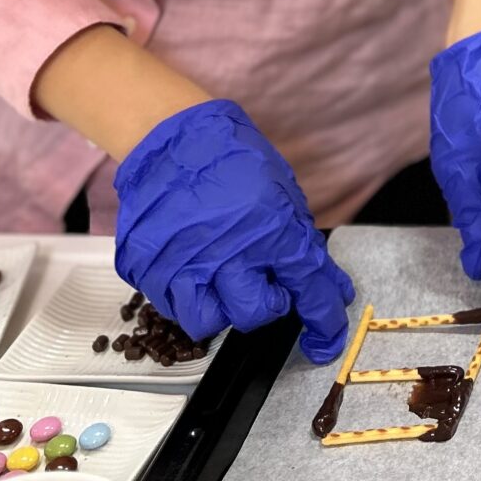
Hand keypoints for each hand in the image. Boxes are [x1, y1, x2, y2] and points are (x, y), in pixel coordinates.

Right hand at [113, 100, 354, 361]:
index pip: (308, 290)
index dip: (324, 323)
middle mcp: (228, 254)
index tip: (326, 341)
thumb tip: (331, 287)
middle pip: (256, 315)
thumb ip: (302, 243)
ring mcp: (183, 263)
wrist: (172, 138)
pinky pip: (170, 305)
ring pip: (208, 322)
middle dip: (266, 305)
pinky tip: (191, 269)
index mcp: (271, 231)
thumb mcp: (283, 194)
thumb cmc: (232, 159)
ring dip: (222, 308)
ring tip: (222, 281)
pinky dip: (185, 294)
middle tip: (262, 283)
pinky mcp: (149, 268)